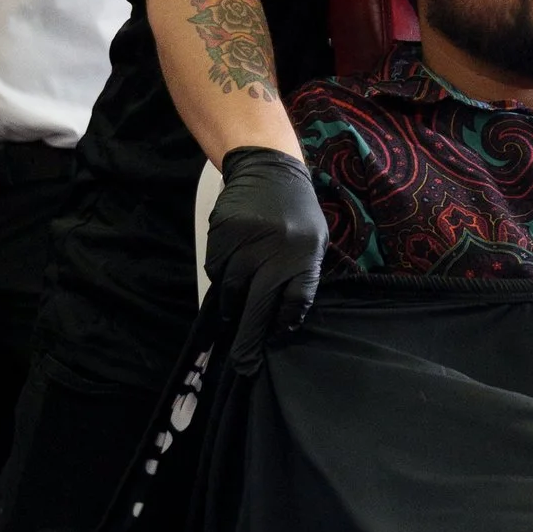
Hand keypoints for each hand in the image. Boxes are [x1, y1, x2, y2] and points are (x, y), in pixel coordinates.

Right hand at [208, 146, 329, 373]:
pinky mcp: (223, 235)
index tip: (275, 336)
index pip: (294, 304)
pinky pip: (217, 271)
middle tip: (244, 363)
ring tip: (236, 311)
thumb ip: (302, 276)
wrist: (268, 168)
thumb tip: (283, 320)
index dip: (283, 324)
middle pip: (259, 307)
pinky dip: (223, 278)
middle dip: (250, 340)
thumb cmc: (296, 211)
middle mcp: (275, 251)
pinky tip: (232, 270)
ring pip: (234, 291)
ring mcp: (246, 243)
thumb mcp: (314, 240)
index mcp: (305, 255)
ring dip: (234, 306)